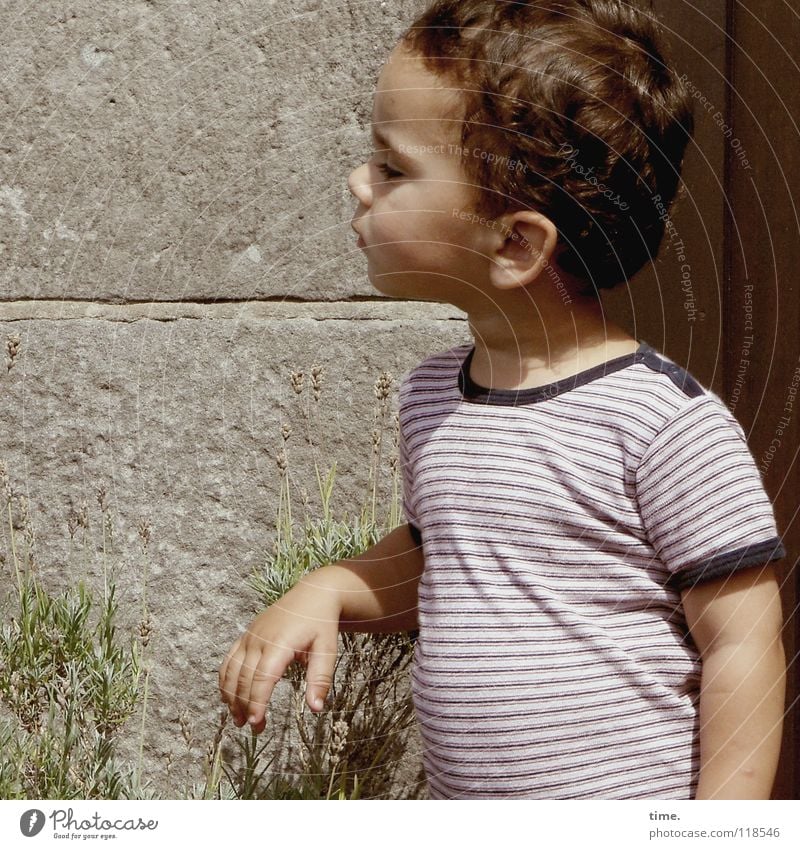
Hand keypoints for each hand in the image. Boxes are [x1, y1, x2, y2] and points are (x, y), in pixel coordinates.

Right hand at [218, 573, 340, 733]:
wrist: (313, 594)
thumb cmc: (321, 623)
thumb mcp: (328, 649)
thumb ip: (321, 678)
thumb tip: (316, 709)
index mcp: (280, 643)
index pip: (262, 678)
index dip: (257, 702)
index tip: (257, 723)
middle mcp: (260, 639)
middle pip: (244, 678)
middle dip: (245, 706)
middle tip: (255, 729)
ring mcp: (250, 635)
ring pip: (231, 670)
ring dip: (231, 696)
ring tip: (238, 720)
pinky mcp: (246, 634)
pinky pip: (229, 659)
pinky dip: (225, 680)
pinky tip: (229, 697)